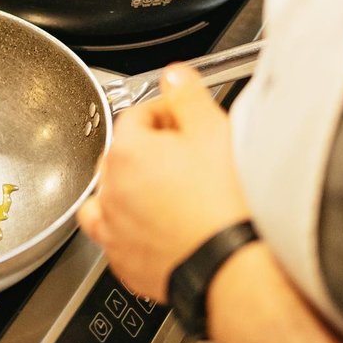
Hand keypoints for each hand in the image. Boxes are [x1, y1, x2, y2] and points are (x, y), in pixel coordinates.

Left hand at [77, 65, 250, 301]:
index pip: (137, 116)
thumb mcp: (214, 132)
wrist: (233, 266)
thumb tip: (174, 75)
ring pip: (109, 196)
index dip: (166, 114)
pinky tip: (154, 227)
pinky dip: (128, 228)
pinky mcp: (123, 261)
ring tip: (165, 191)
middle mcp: (110, 190)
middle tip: (186, 156)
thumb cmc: (225, 206)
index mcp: (126, 153)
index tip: (185, 121)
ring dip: (131, 188)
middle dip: (150, 149)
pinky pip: (115, 237)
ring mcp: (113, 228)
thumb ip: (188, 97)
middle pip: (122, 153)